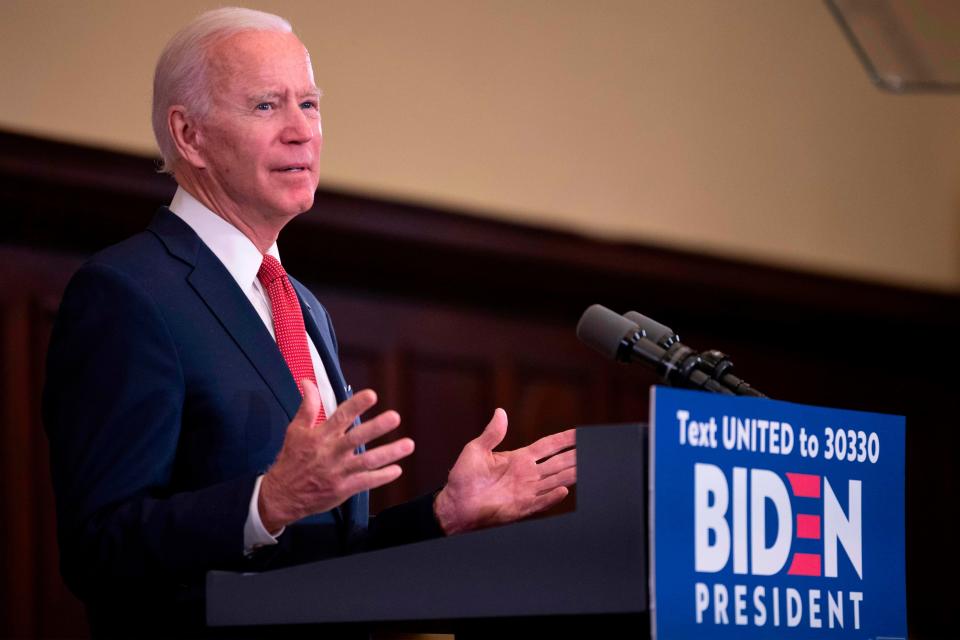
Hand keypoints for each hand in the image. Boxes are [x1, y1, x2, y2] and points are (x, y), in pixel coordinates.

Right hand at [259, 380, 412, 531]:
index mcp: (320, 436)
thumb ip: (308, 406)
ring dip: (389, 453)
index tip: (371, 395)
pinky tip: (397, 470)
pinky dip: (382, 476)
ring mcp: (338, 472)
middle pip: (357, 438)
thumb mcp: (296, 430)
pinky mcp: (343, 489)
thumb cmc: (291, 460)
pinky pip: (366, 482)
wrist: (282, 495)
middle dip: (377, 427)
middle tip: (395, 417)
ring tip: (408, 445)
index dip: (356, 405)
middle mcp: (331, 452)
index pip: (340, 417)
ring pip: (367, 461)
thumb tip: (308, 382)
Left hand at [433, 409, 575, 534]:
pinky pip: (541, 501)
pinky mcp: (521, 507)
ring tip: (588, 465)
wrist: (455, 504)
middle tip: (594, 447)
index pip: (548, 446)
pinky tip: (565, 490)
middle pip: (558, 462)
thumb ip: (492, 433)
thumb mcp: (476, 449)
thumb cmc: (463, 477)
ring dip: (572, 473)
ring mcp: (526, 491)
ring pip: (556, 480)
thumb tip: (501, 412)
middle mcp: (527, 474)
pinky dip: (552, 497)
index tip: (580, 432)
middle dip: (576, 454)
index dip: (564, 439)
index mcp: (519, 458)